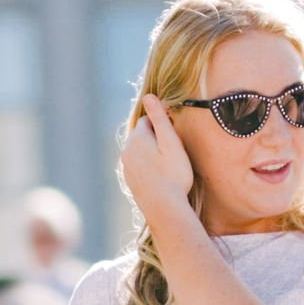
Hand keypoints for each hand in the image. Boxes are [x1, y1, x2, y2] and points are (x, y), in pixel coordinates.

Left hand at [120, 94, 196, 229]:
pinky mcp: (129, 179)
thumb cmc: (173, 175)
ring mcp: (126, 166)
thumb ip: (159, 119)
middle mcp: (127, 150)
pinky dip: (148, 165)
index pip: (149, 120)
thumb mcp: (171, 143)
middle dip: (157, 137)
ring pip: (140, 150)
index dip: (164, 123)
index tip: (177, 132)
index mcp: (137, 138)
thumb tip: (149, 96)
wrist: (164, 208)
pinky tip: (160, 175)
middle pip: (143, 135)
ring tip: (168, 163)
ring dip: (152, 151)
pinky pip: (139, 164)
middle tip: (175, 149)